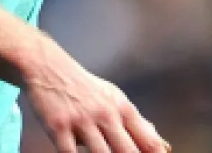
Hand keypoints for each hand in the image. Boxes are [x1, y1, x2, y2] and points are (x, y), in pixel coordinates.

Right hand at [21, 38, 169, 152]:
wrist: (49, 68)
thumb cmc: (86, 89)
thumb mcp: (115, 99)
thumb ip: (137, 124)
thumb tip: (163, 146)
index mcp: (123, 109)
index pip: (149, 141)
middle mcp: (106, 114)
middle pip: (128, 151)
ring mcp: (82, 120)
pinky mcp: (59, 126)